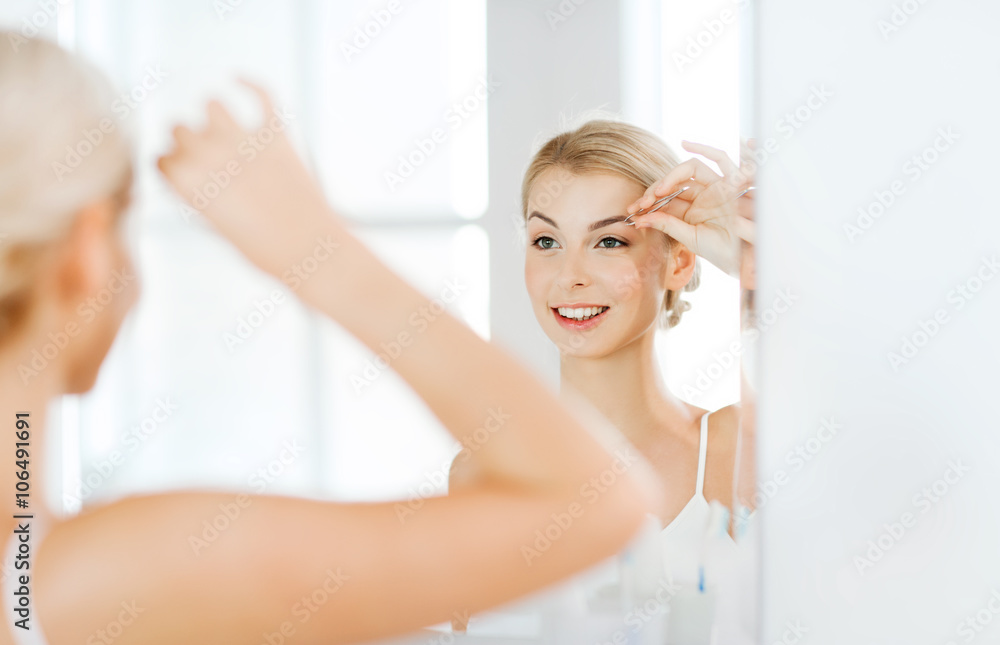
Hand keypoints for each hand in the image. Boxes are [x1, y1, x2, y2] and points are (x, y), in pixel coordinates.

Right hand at [157, 80, 334, 278]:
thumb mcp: (220, 229)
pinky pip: (261, 94)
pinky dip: (250, 83)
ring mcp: (242, 141)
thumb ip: (204, 196)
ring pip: (211, 104)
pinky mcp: (276, 135)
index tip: (184, 174)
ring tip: (223, 129)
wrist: (309, 250)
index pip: (160, 159)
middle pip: (179, 128)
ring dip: (213, 114)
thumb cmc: (265, 250)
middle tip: (206, 157)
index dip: (172, 166)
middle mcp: (208, 157)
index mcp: (188, 185)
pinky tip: (239, 79)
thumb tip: (199, 175)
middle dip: (188, 140)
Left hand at [625, 141, 754, 276]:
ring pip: (688, 170)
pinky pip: (719, 158)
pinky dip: (705, 148)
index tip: (634, 212)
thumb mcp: (691, 239)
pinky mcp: (731, 183)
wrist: (748, 260)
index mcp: (690, 212)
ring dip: (671, 176)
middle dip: (654, 191)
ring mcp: (715, 188)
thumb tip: (641, 218)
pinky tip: (686, 143)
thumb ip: (669, 225)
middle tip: (641, 203)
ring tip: (658, 190)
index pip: (664, 200)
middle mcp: (700, 197)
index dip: (647, 203)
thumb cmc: (723, 252)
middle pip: (673, 183)